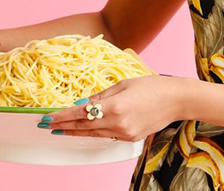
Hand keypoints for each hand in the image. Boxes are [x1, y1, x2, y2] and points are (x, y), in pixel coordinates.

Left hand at [43, 75, 188, 141]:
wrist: (176, 100)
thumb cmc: (152, 86)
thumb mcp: (124, 84)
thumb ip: (102, 95)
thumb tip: (82, 103)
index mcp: (115, 106)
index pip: (81, 113)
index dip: (62, 116)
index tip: (48, 117)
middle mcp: (117, 123)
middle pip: (84, 126)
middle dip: (64, 125)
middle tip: (48, 126)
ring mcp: (124, 134)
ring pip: (94, 133)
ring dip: (76, 131)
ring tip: (62, 130)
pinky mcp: (130, 139)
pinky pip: (107, 135)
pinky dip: (95, 131)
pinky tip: (86, 129)